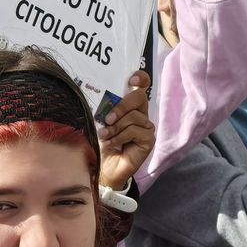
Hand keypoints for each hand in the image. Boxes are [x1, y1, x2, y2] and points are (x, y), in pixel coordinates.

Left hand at [98, 71, 153, 191]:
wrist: (103, 167)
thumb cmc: (101, 143)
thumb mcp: (99, 122)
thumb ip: (104, 110)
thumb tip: (98, 96)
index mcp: (129, 107)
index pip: (141, 87)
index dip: (140, 79)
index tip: (132, 79)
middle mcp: (141, 115)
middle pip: (139, 97)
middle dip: (121, 106)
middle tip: (107, 118)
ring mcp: (146, 128)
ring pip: (134, 117)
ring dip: (116, 127)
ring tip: (105, 135)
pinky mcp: (149, 140)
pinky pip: (135, 131)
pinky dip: (120, 137)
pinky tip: (112, 143)